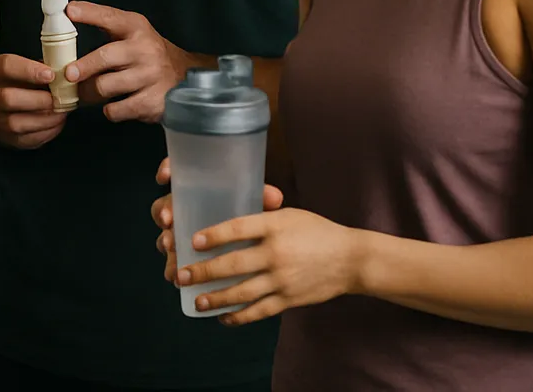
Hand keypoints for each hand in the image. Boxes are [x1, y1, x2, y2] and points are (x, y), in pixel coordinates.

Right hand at [0, 53, 67, 148]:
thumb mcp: (17, 65)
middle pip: (8, 99)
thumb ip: (38, 67)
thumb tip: (63, 72)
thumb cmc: (11, 79)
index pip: (6, 67)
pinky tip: (57, 123)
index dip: (30, 71)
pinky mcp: (4, 137)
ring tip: (62, 113)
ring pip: (16, 123)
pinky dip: (46, 133)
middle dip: (39, 100)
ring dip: (45, 119)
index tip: (51, 75)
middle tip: (58, 99)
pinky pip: (25, 140)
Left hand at [64, 2, 191, 122]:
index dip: (88, 14)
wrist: (185, 77)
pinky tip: (112, 105)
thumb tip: (67, 15)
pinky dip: (109, 110)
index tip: (70, 11)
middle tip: (67, 75)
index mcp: (137, 28)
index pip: (110, 17)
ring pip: (105, 87)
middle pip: (105, 57)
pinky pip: (117, 109)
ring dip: (89, 93)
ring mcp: (151, 76)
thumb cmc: (147, 54)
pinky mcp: (152, 102)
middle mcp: (146, 50)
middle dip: (82, 67)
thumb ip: (103, 23)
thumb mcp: (131, 32)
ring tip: (84, 93)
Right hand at [151, 156, 285, 271]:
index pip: (177, 172)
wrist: (250, 245)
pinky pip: (172, 261)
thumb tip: (275, 198)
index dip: (167, 169)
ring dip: (164, 240)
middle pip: (165, 205)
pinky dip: (171, 268)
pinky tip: (175, 276)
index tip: (165, 176)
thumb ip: (261, 199)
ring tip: (171, 248)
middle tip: (168, 219)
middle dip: (163, 211)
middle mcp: (184, 209)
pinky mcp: (184, 257)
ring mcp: (180, 234)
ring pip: (165, 234)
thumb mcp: (255, 205)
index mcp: (197, 190)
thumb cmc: (247, 216)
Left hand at [152, 160, 359, 326]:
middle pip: (233, 264)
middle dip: (204, 272)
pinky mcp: (290, 300)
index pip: (238, 228)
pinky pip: (260, 311)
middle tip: (181, 276)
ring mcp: (283, 279)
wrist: (351, 259)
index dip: (214, 235)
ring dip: (216, 298)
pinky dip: (240, 316)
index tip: (192, 240)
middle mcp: (276, 253)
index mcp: (275, 226)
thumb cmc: (316, 231)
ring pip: (242, 292)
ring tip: (196, 302)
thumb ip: (260, 219)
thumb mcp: (289, 216)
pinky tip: (223, 318)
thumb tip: (226, 219)